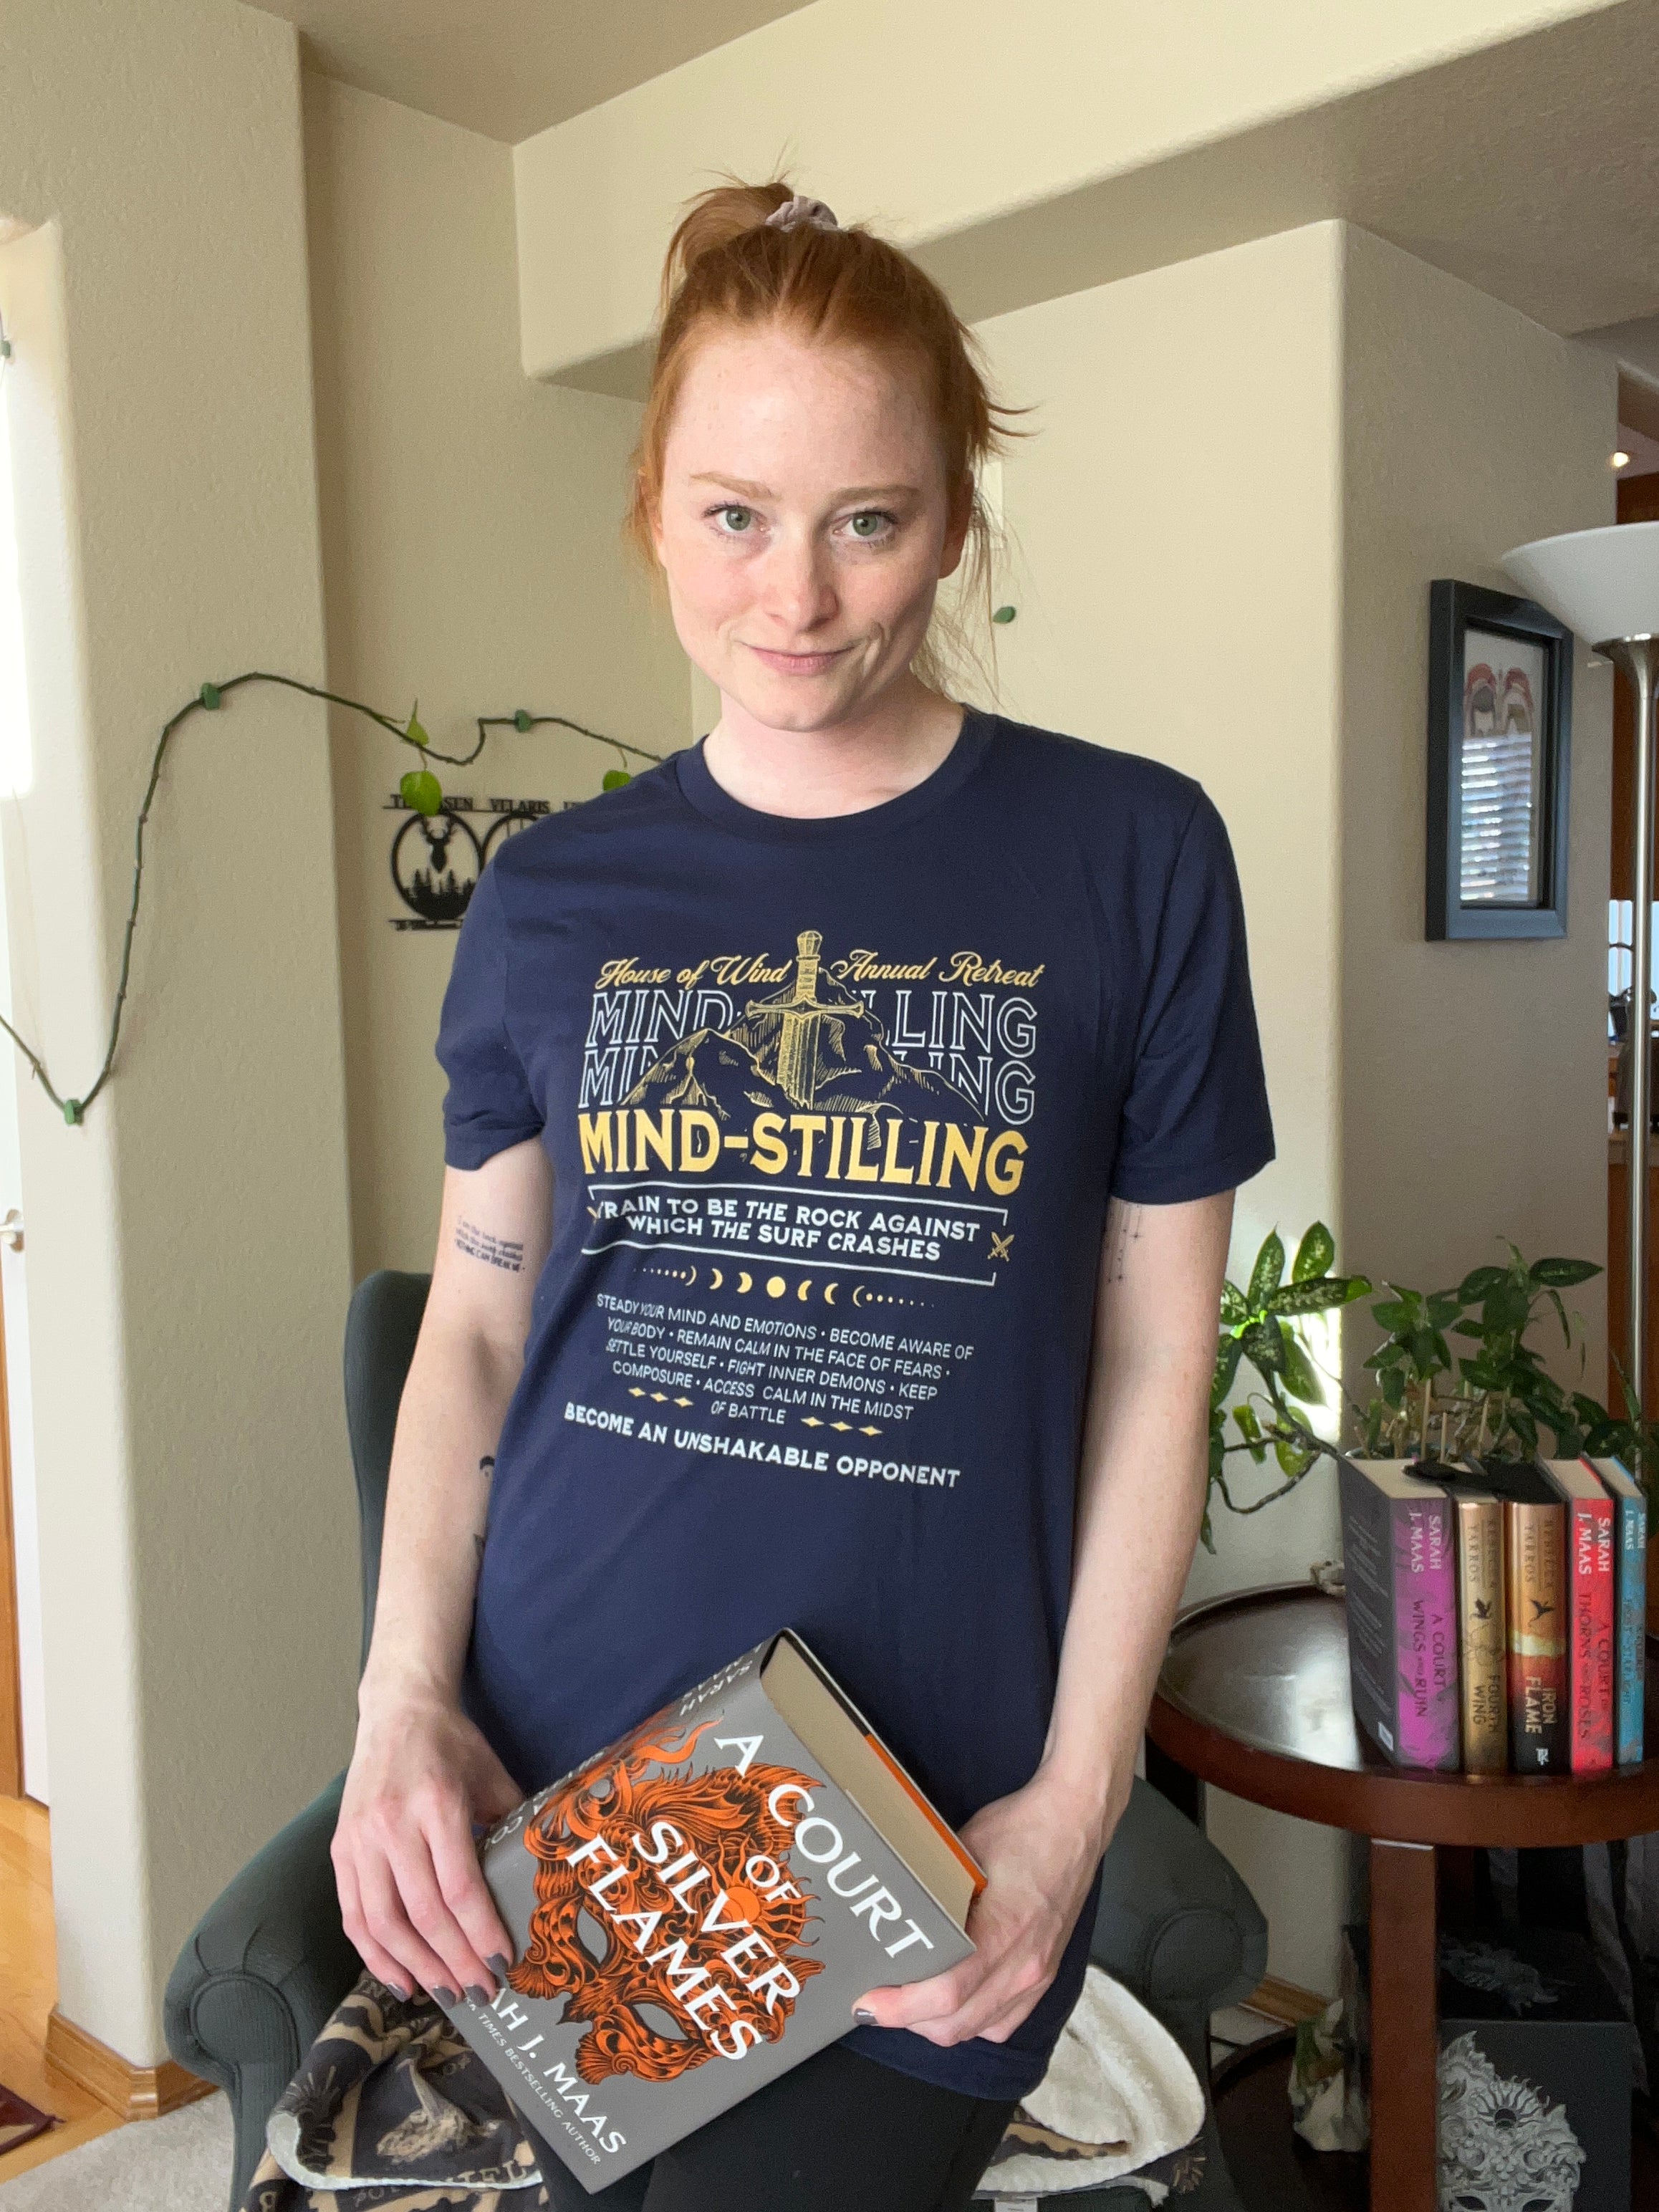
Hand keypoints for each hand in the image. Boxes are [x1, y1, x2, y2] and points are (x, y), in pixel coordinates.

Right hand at [332, 1686, 522, 2004]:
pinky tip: (400, 1979)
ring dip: (416, 1967)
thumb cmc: (453, 1745)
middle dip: (454, 1962)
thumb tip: (537, 1882)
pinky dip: (375, 1955)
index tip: (502, 1964)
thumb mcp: (493, 1776)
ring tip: (446, 1994)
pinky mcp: (340, 1850)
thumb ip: (511, 1826)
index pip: (459, 1887)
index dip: (480, 1933)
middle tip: (481, 1992)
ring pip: (383, 1923)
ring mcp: (359, 1840)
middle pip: (423, 1914)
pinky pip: (354, 1916)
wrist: (397, 1710)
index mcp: (438, 1805)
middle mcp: (393, 1826)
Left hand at [851, 1768, 1115, 2046]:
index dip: (901, 2007)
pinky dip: (973, 2022)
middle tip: (876, 2002)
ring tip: (908, 2004)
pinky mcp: (1045, 1976)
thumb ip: (934, 1887)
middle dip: (909, 2021)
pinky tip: (954, 2004)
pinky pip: (1004, 2022)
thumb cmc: (1022, 1830)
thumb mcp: (964, 1849)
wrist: (1074, 1826)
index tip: (868, 2003)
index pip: (947, 1992)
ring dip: (938, 2025)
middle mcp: (1024, 1965)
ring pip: (979, 2028)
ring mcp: (1037, 1975)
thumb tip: (893, 1907)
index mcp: (1004, 1931)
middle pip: (958, 2022)